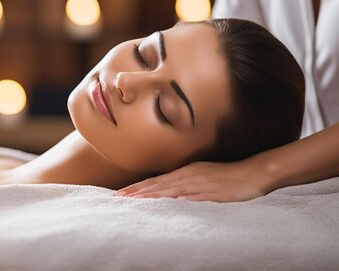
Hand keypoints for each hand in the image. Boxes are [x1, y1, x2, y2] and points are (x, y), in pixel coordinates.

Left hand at [114, 160, 269, 201]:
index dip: (138, 187)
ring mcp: (201, 184)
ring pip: (172, 190)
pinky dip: (182, 198)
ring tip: (136, 199)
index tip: (122, 193)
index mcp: (186, 171)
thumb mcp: (201, 174)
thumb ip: (185, 183)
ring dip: (153, 194)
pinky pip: (195, 196)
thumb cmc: (227, 174)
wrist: (253, 173)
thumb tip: (169, 192)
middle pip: (159, 184)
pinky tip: (171, 201)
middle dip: (138, 191)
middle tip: (119, 196)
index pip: (156, 180)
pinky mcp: (214, 193)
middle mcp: (189, 175)